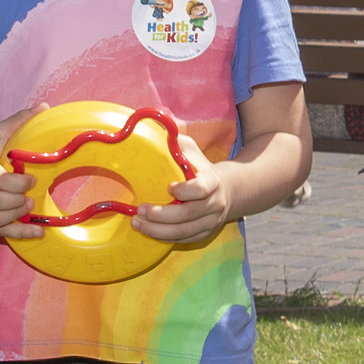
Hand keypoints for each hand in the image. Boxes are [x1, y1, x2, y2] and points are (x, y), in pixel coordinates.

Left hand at [135, 130, 229, 245]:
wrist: (227, 190)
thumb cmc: (200, 169)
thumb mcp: (192, 151)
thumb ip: (175, 141)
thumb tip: (154, 123)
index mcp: (212, 182)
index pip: (201, 189)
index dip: (185, 191)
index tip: (168, 188)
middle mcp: (215, 204)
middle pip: (188, 215)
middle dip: (161, 215)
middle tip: (140, 210)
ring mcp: (211, 221)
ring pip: (184, 232)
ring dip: (158, 230)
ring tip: (137, 223)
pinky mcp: (204, 234)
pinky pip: (184, 241)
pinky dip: (164, 238)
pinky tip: (148, 231)